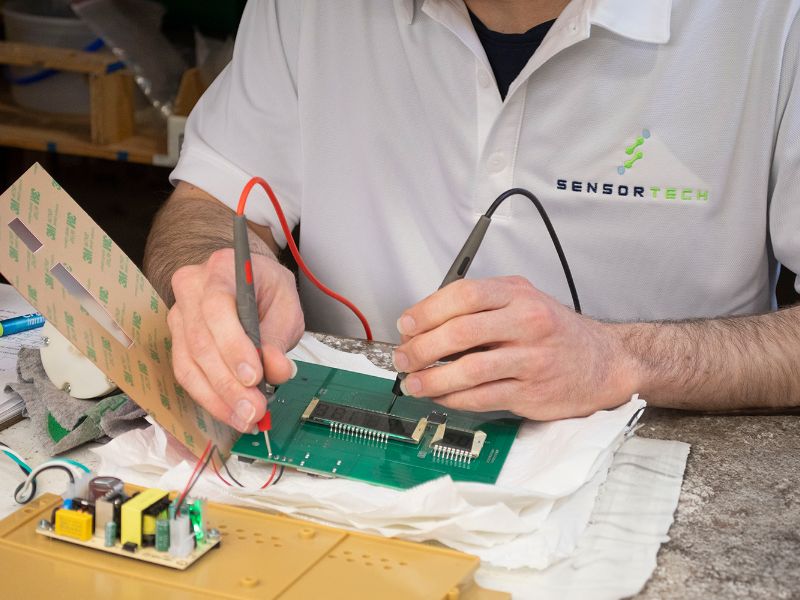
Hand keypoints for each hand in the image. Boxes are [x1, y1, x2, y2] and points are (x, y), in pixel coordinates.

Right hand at [168, 248, 303, 431]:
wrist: (248, 281)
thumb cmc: (266, 288)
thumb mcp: (286, 304)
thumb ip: (280, 336)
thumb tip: (276, 370)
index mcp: (221, 269)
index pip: (217, 307)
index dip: (232, 345)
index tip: (254, 376)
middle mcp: (191, 289)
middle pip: (200, 342)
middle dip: (229, 383)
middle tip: (254, 409)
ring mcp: (179, 315)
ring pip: (189, 364)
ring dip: (218, 398)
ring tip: (246, 417)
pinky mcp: (177, 340)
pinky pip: (186, 374)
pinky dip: (209, 398)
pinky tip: (230, 412)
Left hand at [392, 276, 637, 419]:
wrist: (604, 362)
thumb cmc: (556, 332)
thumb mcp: (523, 300)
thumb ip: (482, 305)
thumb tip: (426, 322)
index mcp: (518, 295)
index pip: (464, 295)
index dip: (427, 310)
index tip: (406, 324)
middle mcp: (526, 323)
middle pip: (460, 332)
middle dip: (421, 347)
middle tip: (403, 357)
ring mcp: (531, 359)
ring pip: (468, 370)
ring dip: (432, 378)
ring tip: (413, 382)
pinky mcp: (531, 392)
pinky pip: (482, 397)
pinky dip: (453, 398)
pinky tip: (441, 395)